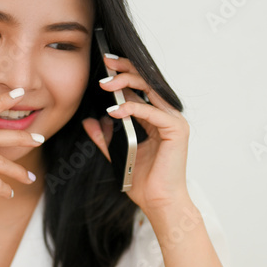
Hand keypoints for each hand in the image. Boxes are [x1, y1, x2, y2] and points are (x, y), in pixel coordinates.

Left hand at [81, 55, 190, 217]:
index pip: (140, 88)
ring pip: (150, 91)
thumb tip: (90, 121)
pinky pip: (151, 112)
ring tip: (105, 83)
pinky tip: (114, 111)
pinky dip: (132, 109)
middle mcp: (167, 116)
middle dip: (125, 70)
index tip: (105, 65)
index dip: (124, 74)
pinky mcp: (176, 130)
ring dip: (126, 84)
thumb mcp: (117, 153)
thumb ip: (105, 137)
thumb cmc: (143, 181)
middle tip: (105, 63)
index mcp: (156, 119)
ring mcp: (174, 121)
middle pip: (146, 83)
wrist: (158, 202)